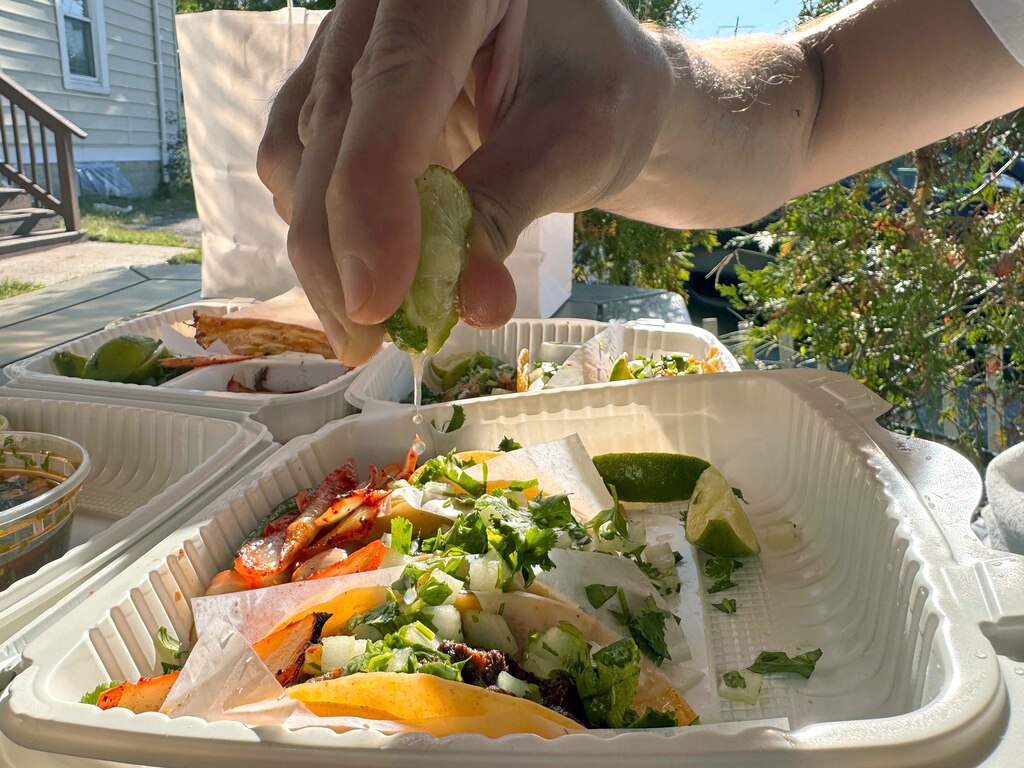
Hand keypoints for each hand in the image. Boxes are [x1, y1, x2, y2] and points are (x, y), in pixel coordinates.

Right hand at [257, 0, 670, 364]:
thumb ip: (509, 209)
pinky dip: (320, 226)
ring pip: (297, 152)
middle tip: (367, 342)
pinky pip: (294, 160)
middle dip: (339, 248)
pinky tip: (361, 270)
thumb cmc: (599, 94)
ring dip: (322, 250)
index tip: (377, 301)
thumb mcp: (577, 142)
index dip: (375, 195)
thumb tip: (470, 307)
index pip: (394, 81)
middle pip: (330, 126)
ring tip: (370, 324)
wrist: (587, 76)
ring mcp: (345, 39)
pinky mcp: (329, 85)